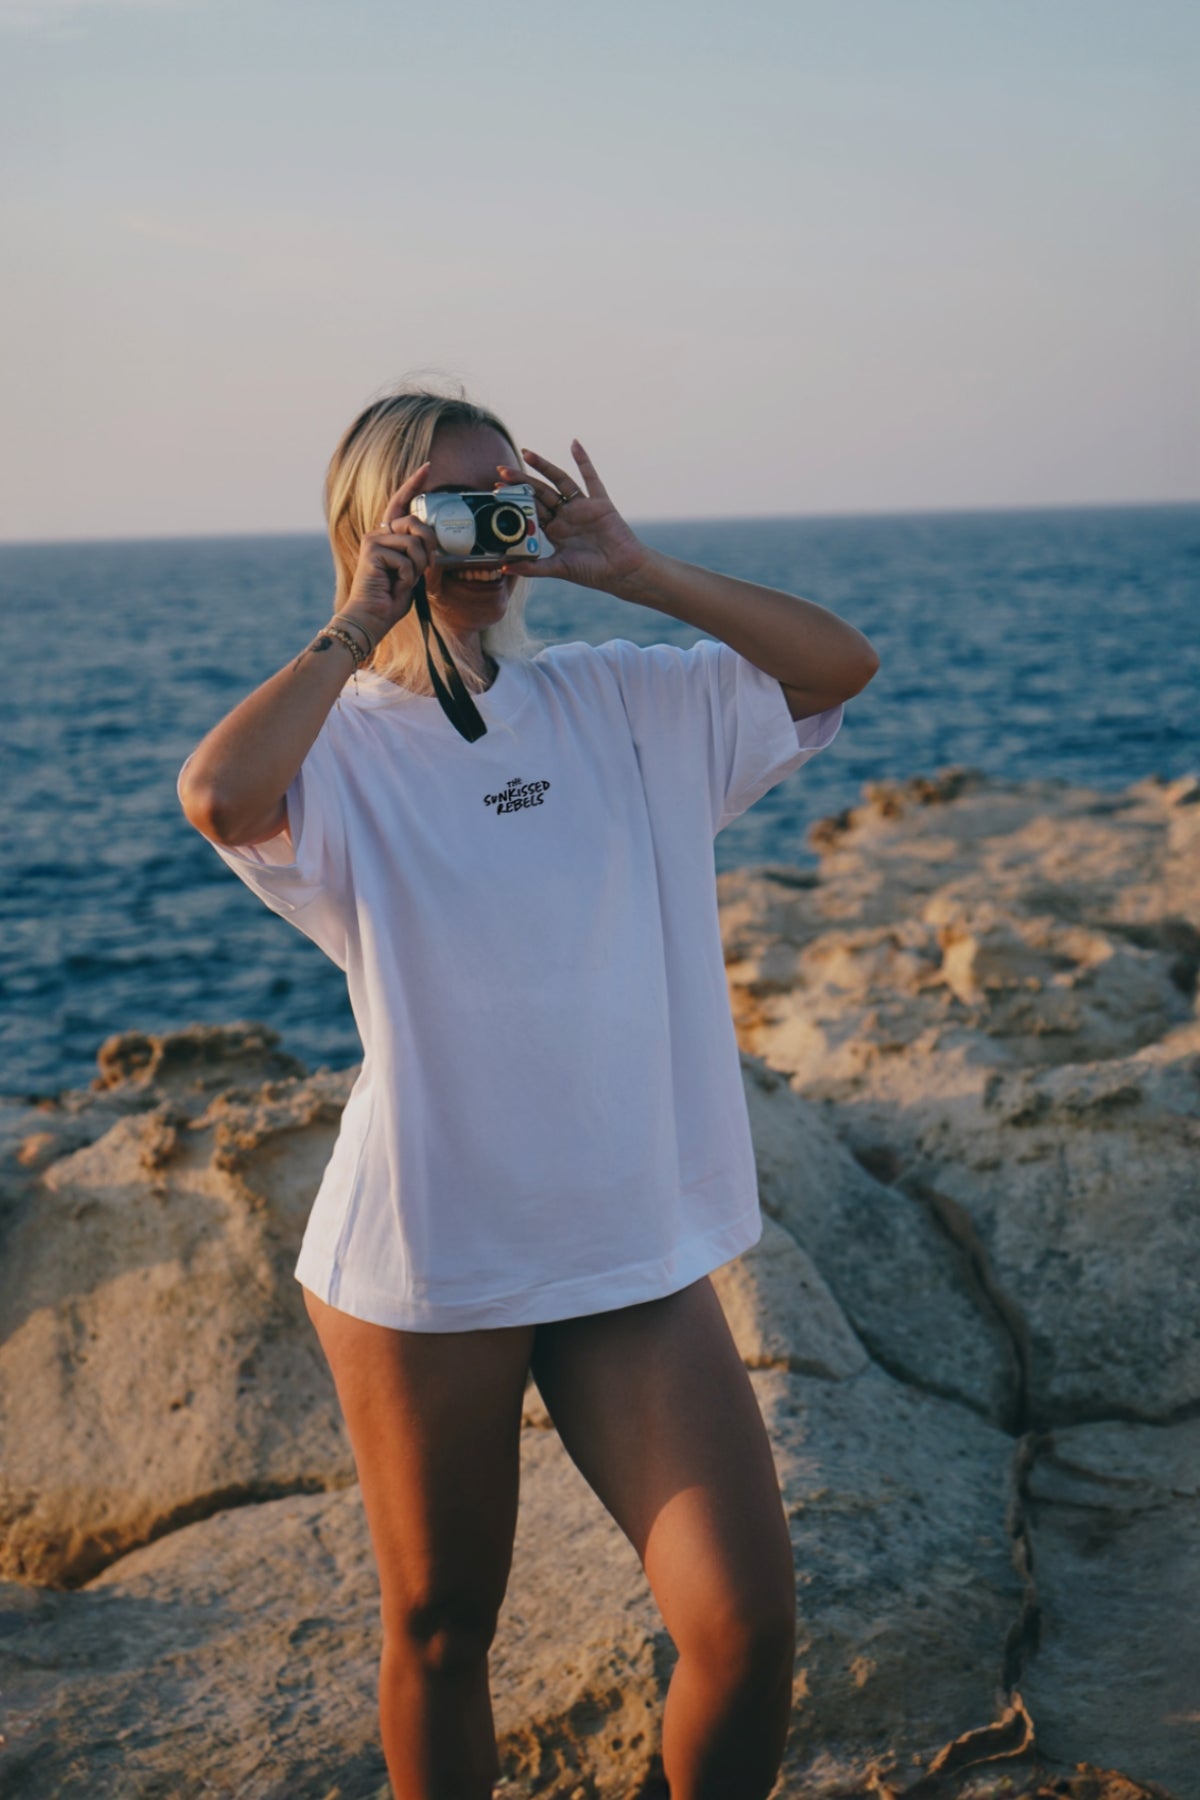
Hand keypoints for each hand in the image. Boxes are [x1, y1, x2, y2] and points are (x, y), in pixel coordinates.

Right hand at [342, 461, 437, 643]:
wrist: (372, 617)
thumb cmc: (391, 598)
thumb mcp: (412, 571)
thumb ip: (419, 552)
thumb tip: (433, 542)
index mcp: (388, 536)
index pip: (402, 504)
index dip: (414, 484)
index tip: (428, 467)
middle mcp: (378, 533)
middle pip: (415, 522)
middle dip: (429, 544)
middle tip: (426, 565)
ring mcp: (373, 540)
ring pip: (413, 542)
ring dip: (417, 566)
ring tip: (404, 580)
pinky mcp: (372, 550)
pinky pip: (405, 558)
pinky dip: (408, 577)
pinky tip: (395, 585)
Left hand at [497, 441, 649, 593]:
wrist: (621, 572)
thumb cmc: (592, 572)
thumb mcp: (558, 568)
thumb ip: (533, 567)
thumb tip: (505, 567)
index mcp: (555, 530)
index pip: (531, 509)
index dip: (515, 498)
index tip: (498, 488)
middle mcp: (566, 515)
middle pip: (540, 492)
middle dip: (521, 481)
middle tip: (502, 470)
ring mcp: (582, 507)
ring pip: (559, 481)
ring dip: (543, 466)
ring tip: (527, 453)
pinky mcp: (600, 503)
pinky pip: (591, 478)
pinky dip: (584, 461)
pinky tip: (574, 444)